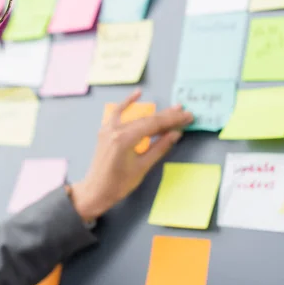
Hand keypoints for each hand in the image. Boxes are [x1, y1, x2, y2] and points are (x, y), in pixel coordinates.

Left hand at [69, 89, 193, 221]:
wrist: (95, 190)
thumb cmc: (119, 184)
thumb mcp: (142, 167)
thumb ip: (159, 148)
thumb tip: (175, 134)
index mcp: (125, 139)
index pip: (153, 125)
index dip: (172, 121)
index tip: (188, 117)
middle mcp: (116, 129)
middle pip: (146, 120)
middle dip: (167, 117)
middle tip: (186, 113)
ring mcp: (109, 128)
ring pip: (136, 117)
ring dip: (155, 113)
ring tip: (172, 109)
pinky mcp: (106, 131)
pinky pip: (117, 113)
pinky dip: (127, 103)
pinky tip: (137, 94)